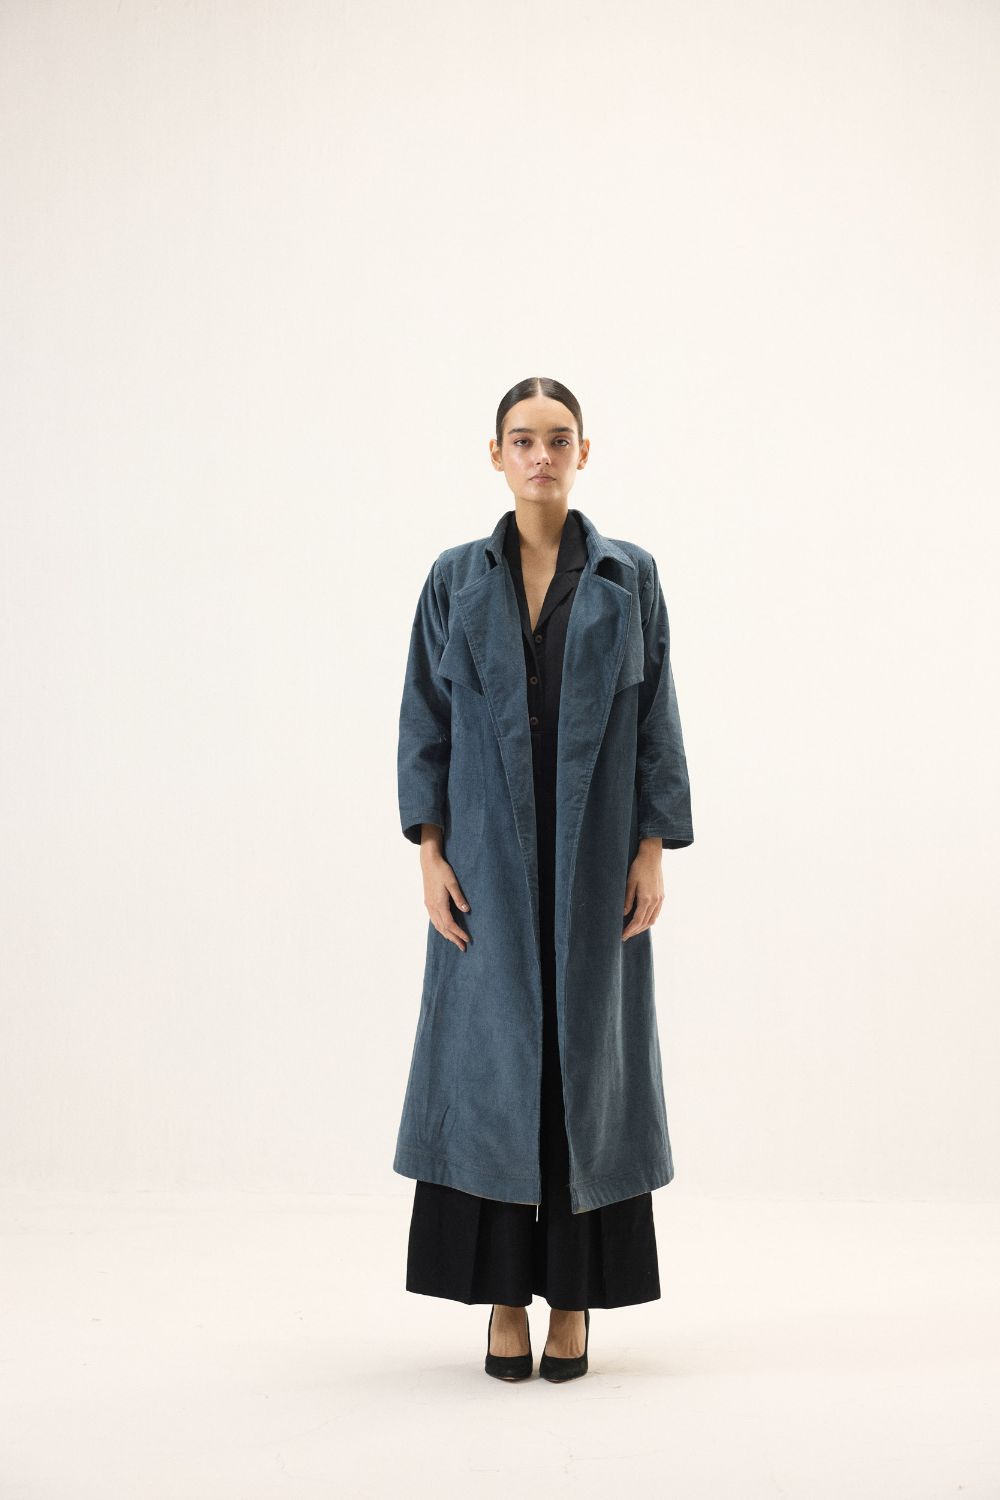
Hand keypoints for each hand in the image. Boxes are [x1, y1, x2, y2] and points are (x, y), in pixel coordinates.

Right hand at [420, 835, 470, 952]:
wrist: (429, 862)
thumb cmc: (442, 871)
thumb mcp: (452, 882)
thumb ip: (459, 897)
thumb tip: (466, 910)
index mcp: (439, 904)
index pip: (450, 924)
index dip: (459, 933)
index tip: (467, 940)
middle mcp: (432, 907)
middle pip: (443, 928)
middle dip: (453, 938)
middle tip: (463, 947)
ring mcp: (429, 905)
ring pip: (437, 925)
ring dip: (446, 935)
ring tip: (455, 941)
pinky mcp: (428, 902)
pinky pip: (434, 920)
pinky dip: (440, 928)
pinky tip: (444, 929)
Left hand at [622, 838, 663, 940]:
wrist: (652, 856)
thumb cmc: (638, 868)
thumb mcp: (629, 883)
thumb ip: (627, 900)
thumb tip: (623, 914)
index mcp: (647, 899)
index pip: (638, 921)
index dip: (630, 930)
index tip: (622, 935)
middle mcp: (656, 901)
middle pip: (645, 923)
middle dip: (635, 931)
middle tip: (625, 935)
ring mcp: (660, 899)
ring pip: (652, 920)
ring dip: (642, 927)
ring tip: (632, 930)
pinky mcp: (662, 896)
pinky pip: (656, 913)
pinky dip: (649, 920)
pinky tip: (642, 921)